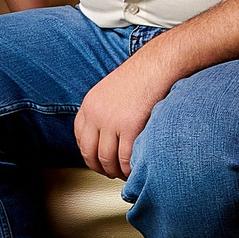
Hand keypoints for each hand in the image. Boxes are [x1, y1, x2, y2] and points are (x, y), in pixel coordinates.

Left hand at [75, 48, 174, 179]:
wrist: (158, 64)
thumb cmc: (142, 75)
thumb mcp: (111, 90)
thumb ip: (104, 110)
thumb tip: (105, 132)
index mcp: (89, 104)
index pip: (79, 137)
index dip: (88, 153)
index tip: (96, 160)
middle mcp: (96, 114)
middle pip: (90, 153)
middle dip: (99, 167)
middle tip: (110, 172)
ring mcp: (111, 121)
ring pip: (106, 159)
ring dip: (114, 171)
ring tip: (123, 174)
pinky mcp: (130, 127)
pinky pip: (125, 158)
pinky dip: (129, 168)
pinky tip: (134, 169)